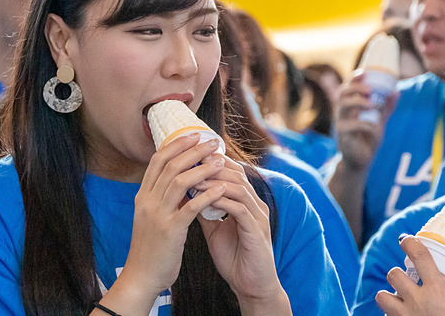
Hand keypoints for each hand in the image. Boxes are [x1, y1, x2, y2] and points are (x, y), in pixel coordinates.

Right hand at [121, 134, 228, 303]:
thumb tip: (182, 180)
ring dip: (201, 168)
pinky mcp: (170, 231)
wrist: (141, 276)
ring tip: (220, 160)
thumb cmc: (151, 248)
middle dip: (192, 150)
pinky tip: (221, 188)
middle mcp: (147, 200)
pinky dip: (206, 195)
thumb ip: (164, 198)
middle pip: (170, 165)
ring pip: (179, 181)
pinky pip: (190, 208)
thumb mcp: (152, 217)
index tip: (194, 135)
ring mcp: (157, 215)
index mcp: (143, 195)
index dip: (176, 144)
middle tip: (212, 141)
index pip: (158, 160)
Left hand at [197, 157, 289, 313]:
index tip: (189, 158)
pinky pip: (240, 209)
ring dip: (215, 182)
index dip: (211, 162)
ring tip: (194, 180)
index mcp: (246, 201)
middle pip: (236, 173)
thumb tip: (186, 192)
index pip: (231, 171)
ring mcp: (259, 216)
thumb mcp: (214, 229)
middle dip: (212, 166)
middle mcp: (255, 204)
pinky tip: (205, 200)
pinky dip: (222, 201)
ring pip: (238, 187)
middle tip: (190, 163)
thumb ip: (204, 209)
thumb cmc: (234, 257)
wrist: (250, 286)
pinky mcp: (257, 231)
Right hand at [335, 72, 395, 170]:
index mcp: (349, 107)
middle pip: (342, 93)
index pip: (347, 88)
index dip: (353, 78)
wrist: (360, 161)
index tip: (364, 72)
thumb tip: (396, 92)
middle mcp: (342, 113)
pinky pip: (351, 126)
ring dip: (358, 102)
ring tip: (372, 104)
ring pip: (343, 107)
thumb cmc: (367, 139)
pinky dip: (364, 124)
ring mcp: (341, 124)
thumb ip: (386, 108)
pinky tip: (374, 127)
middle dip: (355, 88)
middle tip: (370, 89)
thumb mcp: (379, 121)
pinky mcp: (343, 136)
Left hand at [375, 236, 444, 315]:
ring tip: (400, 301)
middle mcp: (417, 301)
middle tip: (407, 281)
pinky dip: (392, 314)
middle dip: (399, 275)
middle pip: (393, 274)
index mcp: (437, 292)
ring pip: (381, 295)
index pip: (420, 256)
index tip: (406, 239)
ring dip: (389, 296)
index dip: (410, 243)